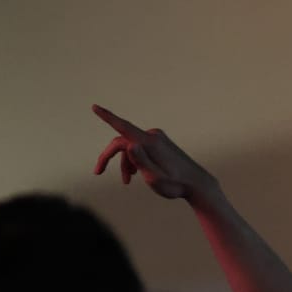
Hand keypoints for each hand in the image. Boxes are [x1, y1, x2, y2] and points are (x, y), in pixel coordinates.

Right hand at [91, 104, 217, 200]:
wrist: (197, 184)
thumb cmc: (176, 185)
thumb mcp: (155, 178)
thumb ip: (141, 161)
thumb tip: (130, 145)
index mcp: (149, 143)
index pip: (123, 127)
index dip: (107, 117)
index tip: (94, 107)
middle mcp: (153, 136)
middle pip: (122, 142)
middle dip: (110, 157)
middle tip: (98, 172)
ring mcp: (157, 138)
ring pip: (131, 147)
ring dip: (126, 163)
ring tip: (128, 181)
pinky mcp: (161, 143)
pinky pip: (140, 148)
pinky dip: (135, 160)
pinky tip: (136, 173)